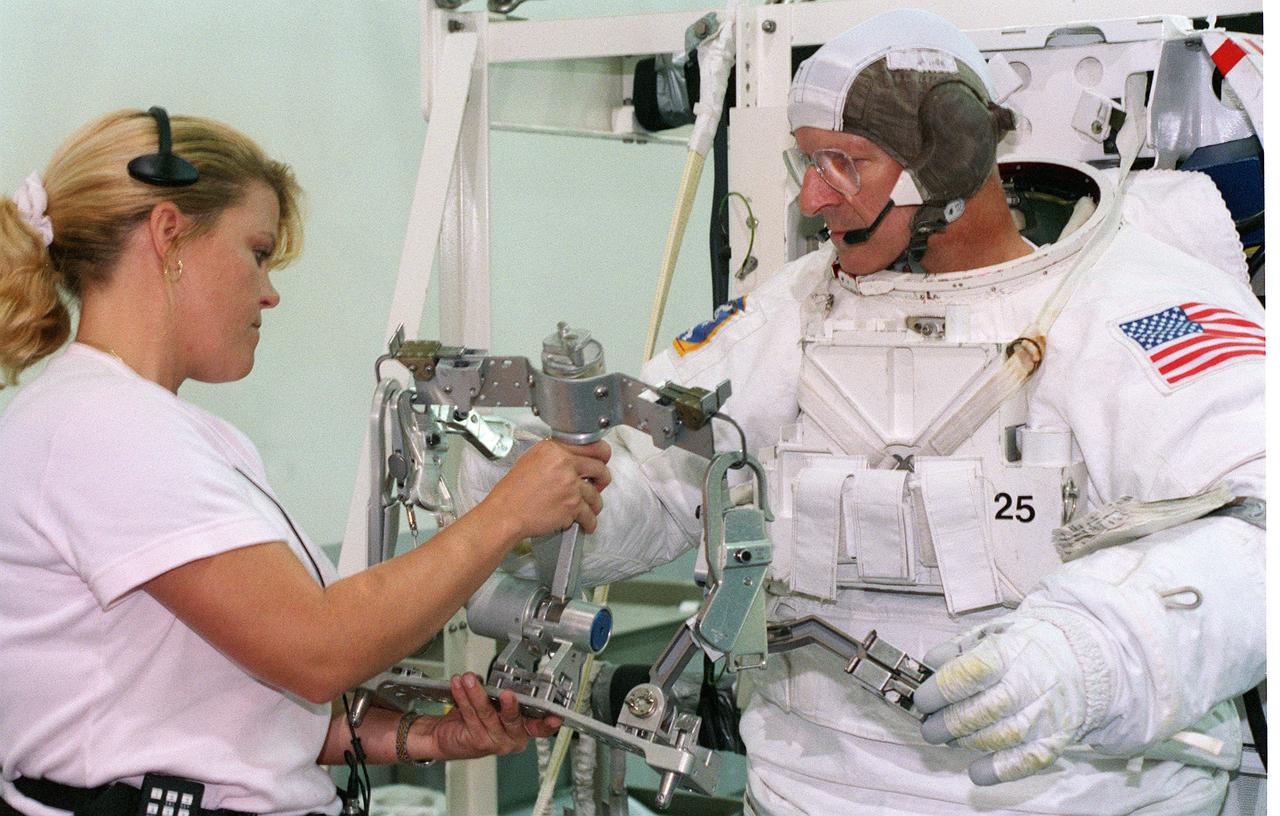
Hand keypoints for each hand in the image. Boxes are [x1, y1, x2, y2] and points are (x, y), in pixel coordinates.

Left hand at [409, 673, 562, 760]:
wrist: (448, 738)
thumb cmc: (475, 720)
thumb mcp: (496, 707)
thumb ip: (503, 697)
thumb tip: (503, 679)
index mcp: (524, 729)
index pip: (540, 728)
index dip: (548, 723)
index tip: (555, 717)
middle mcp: (512, 739)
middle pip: (514, 720)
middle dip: (510, 706)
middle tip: (507, 694)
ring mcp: (495, 742)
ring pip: (488, 714)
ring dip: (476, 693)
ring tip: (470, 679)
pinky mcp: (477, 742)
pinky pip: (471, 715)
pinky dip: (463, 697)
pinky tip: (458, 686)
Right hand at [482, 439, 611, 539]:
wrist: (506, 513)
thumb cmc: (513, 491)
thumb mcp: (531, 459)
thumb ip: (554, 454)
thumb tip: (572, 455)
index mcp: (555, 449)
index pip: (592, 445)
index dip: (602, 454)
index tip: (602, 460)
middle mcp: (565, 464)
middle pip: (600, 468)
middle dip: (603, 479)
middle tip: (599, 484)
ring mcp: (570, 485)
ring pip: (596, 494)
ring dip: (595, 503)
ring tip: (589, 508)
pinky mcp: (572, 505)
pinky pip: (590, 514)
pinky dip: (589, 522)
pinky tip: (587, 523)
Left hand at [914, 614, 1106, 785]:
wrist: (1076, 659)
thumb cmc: (1025, 648)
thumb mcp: (990, 634)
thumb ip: (957, 650)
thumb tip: (929, 665)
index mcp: (1011, 651)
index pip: (974, 672)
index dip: (943, 689)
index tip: (922, 700)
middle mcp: (1032, 682)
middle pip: (985, 710)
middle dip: (948, 723)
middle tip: (929, 727)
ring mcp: (1046, 713)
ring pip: (1002, 737)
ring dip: (967, 743)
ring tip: (949, 739)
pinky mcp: (1055, 738)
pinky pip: (1027, 760)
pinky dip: (999, 770)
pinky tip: (976, 771)